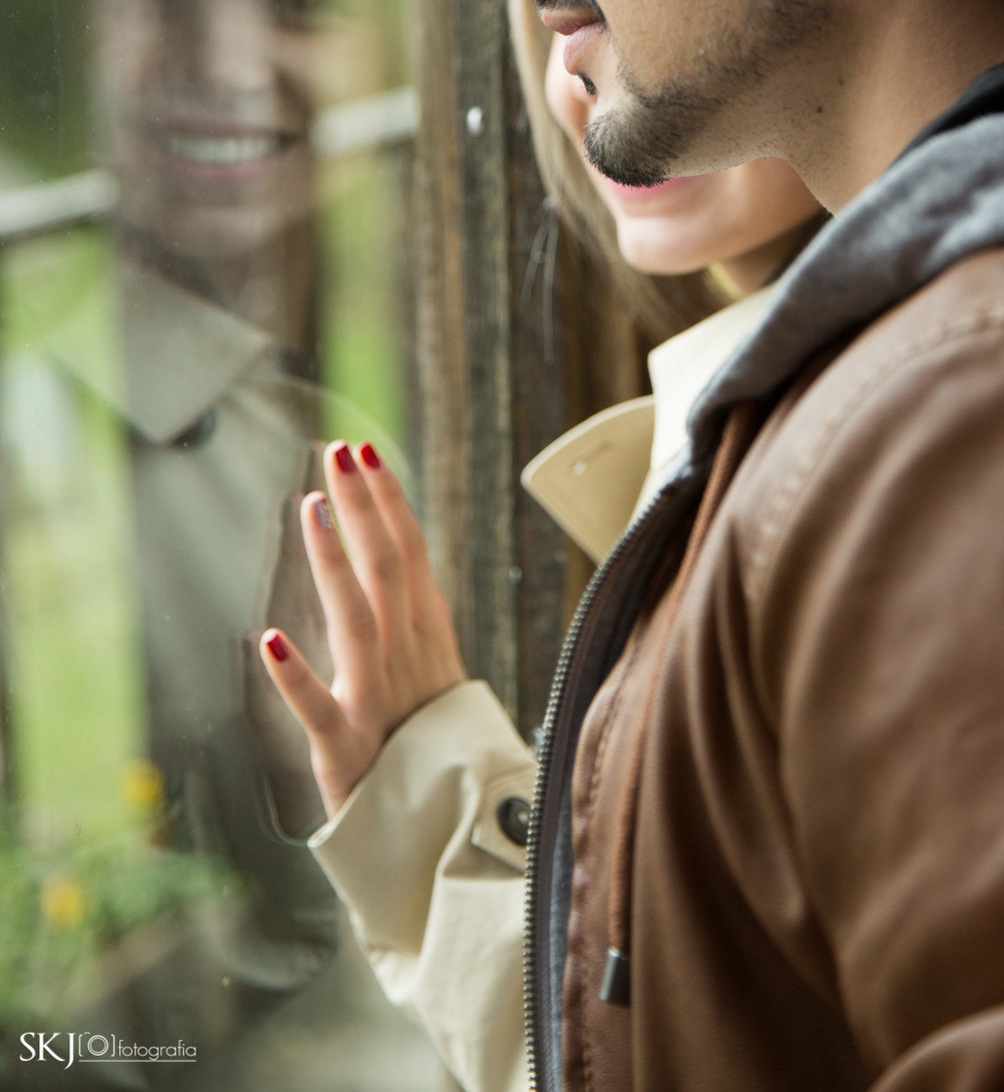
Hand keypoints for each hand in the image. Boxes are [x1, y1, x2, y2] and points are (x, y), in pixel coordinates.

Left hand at [259, 440, 466, 818]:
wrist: (450, 834)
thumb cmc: (431, 746)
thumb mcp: (432, 671)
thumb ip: (411, 616)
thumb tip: (392, 552)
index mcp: (428, 638)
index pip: (409, 553)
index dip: (387, 501)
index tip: (365, 451)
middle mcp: (408, 659)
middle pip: (386, 568)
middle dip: (363, 506)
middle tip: (340, 452)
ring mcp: (379, 702)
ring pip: (357, 619)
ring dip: (334, 561)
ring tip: (311, 507)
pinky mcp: (347, 751)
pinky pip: (321, 710)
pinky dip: (297, 678)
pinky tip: (269, 640)